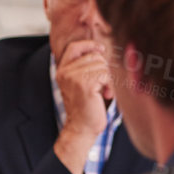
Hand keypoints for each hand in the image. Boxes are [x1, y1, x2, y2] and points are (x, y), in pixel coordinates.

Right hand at [53, 38, 110, 173]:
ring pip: (102, 66)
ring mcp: (74, 77)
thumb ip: (85, 67)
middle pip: (94, 57)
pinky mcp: (85, 85)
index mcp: (62, 71)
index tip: (100, 49)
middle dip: (104, 69)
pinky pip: (106, 75)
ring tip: (104, 91)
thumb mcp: (81, 83)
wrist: (82, 128)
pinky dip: (111, 85)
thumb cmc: (85, 107)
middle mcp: (65, 72)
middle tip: (103, 84)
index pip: (74, 48)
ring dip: (108, 79)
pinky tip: (106, 95)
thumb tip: (101, 51)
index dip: (88, 45)